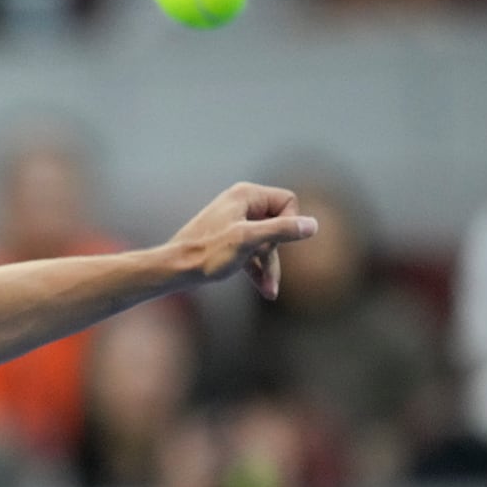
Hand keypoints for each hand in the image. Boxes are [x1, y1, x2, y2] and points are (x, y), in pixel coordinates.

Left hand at [169, 182, 318, 299]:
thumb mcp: (248, 240)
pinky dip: (259, 269)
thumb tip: (313, 225)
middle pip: (279, 224)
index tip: (268, 242)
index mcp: (246, 195)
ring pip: (267, 242)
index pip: (289, 201)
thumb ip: (281, 230)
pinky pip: (254, 252)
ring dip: (270, 266)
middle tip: (259, 264)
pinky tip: (266, 290)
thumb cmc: (207, 253)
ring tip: (270, 291)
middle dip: (275, 251)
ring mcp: (236, 222)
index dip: (287, 224)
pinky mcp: (230, 241)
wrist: (174, 269)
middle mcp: (242, 204)